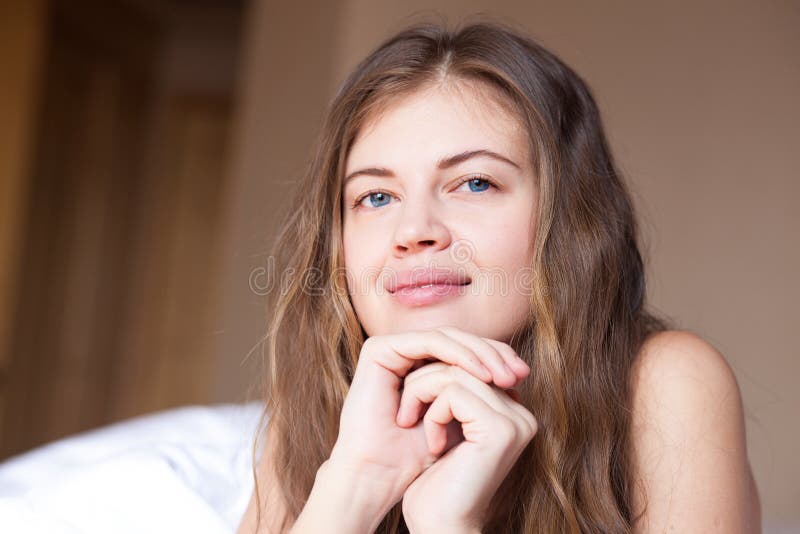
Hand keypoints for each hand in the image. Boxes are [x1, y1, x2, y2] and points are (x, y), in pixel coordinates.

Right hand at [328, 327, 529, 513]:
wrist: (378, 475)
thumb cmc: (415, 457)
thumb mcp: (460, 421)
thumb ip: (479, 397)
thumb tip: (518, 379)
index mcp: (419, 366)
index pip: (464, 350)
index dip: (496, 359)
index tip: (524, 378)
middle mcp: (404, 354)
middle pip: (459, 340)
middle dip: (493, 354)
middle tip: (520, 373)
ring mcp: (391, 349)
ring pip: (449, 337)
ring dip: (481, 355)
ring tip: (503, 377)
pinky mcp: (379, 349)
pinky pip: (431, 342)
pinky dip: (460, 355)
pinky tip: (481, 374)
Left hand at [397, 360, 537, 532]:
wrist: (439, 527)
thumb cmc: (436, 484)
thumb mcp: (447, 427)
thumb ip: (455, 394)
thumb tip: (442, 353)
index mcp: (512, 413)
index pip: (472, 363)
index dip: (435, 373)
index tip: (414, 402)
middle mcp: (521, 414)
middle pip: (464, 363)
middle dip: (425, 380)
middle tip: (407, 413)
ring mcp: (515, 421)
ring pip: (455, 372)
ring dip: (422, 394)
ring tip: (413, 424)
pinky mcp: (499, 429)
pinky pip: (453, 391)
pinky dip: (431, 412)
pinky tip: (431, 444)